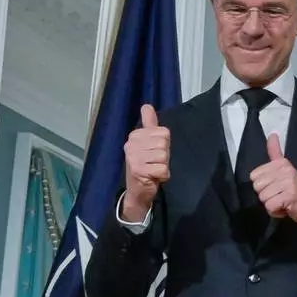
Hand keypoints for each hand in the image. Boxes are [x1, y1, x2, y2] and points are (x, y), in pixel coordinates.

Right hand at [122, 104, 169, 220]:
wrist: (138, 190)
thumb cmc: (146, 164)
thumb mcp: (148, 142)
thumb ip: (149, 124)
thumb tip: (147, 105)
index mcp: (135, 135)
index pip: (164, 133)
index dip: (164, 145)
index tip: (154, 153)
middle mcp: (131, 144)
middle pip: (164, 145)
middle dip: (164, 157)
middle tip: (154, 163)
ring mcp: (133, 157)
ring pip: (163, 157)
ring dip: (163, 166)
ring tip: (153, 170)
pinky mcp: (138, 170)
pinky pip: (162, 169)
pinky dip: (162, 176)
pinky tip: (153, 177)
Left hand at [249, 134, 296, 235]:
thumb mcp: (287, 170)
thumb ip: (276, 153)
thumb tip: (271, 134)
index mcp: (282, 163)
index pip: (254, 176)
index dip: (264, 185)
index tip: (278, 187)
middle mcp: (285, 170)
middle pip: (257, 187)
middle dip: (266, 195)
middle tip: (282, 195)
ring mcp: (288, 183)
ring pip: (263, 197)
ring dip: (272, 204)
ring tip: (285, 202)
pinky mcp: (289, 197)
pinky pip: (270, 206)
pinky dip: (276, 212)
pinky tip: (287, 208)